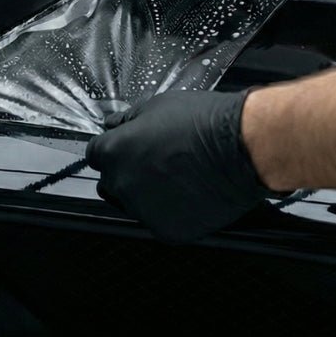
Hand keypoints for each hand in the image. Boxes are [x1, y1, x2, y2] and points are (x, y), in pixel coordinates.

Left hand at [85, 89, 278, 242]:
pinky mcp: (166, 230)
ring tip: (178, 178)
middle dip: (127, 172)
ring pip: (134, 204)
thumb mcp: (155, 106)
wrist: (240, 148)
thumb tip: (114, 125)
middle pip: (111, 182)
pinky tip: (189, 194)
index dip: (113, 150)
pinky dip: (171, 212)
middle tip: (156, 163)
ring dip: (147, 194)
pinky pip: (160, 221)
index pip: (95, 155)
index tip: (128, 149)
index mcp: (113, 152)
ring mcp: (142, 210)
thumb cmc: (201, 122)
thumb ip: (127, 121)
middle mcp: (121, 184)